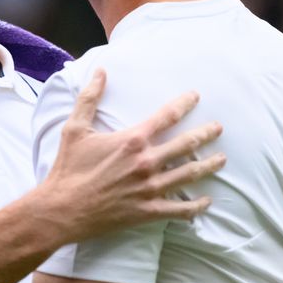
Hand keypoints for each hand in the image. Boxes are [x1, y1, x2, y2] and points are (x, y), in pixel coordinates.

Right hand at [37, 69, 225, 241]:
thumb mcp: (74, 129)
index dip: (185, 103)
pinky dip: (195, 206)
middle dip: (206, 134)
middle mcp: (146, 162)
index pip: (167, 116)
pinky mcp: (148, 212)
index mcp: (132, 140)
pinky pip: (180, 209)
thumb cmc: (67, 169)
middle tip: (218, 128)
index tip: (196, 96)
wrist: (61, 210)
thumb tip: (101, 71)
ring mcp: (150, 188)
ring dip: (208, 166)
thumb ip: (90, 98)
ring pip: (189, 174)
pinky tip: (206, 201)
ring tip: (221, 159)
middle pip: (186, 144)